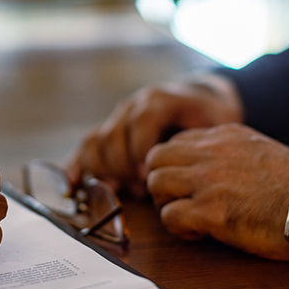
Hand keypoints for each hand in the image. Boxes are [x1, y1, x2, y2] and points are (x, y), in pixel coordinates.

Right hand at [65, 74, 243, 194]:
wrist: (202, 99)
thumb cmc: (212, 118)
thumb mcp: (217, 124)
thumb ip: (202, 142)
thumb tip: (186, 170)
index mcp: (159, 100)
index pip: (141, 122)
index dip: (141, 151)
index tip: (149, 177)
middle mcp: (132, 105)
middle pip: (113, 135)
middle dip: (122, 167)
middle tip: (139, 190)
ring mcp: (118, 118)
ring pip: (95, 141)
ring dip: (103, 170)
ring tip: (119, 189)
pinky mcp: (110, 131)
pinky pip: (87, 146)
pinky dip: (76, 165)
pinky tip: (70, 185)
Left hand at [146, 124, 288, 260]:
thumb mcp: (259, 149)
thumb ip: (230, 150)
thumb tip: (211, 161)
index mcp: (223, 136)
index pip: (174, 142)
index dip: (174, 165)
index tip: (186, 183)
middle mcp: (211, 153)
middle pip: (156, 159)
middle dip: (162, 182)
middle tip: (180, 200)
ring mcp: (209, 181)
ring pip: (156, 184)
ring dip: (166, 204)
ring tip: (190, 216)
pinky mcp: (211, 211)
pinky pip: (170, 216)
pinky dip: (179, 228)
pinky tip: (201, 233)